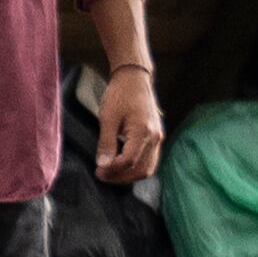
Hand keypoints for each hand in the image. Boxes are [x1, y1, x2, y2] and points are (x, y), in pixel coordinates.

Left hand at [95, 65, 165, 185]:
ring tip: (111, 173)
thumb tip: (103, 165)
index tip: (98, 170)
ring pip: (148, 169)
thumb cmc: (120, 94)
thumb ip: (106, 143)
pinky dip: (136, 168)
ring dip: (129, 176)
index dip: (113, 170)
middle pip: (141, 170)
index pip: (129, 161)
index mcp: (143, 131)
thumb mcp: (108, 117)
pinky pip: (150, 161)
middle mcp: (155, 137)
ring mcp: (158, 138)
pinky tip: (122, 166)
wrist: (134, 79)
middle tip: (102, 175)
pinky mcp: (157, 138)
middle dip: (121, 177)